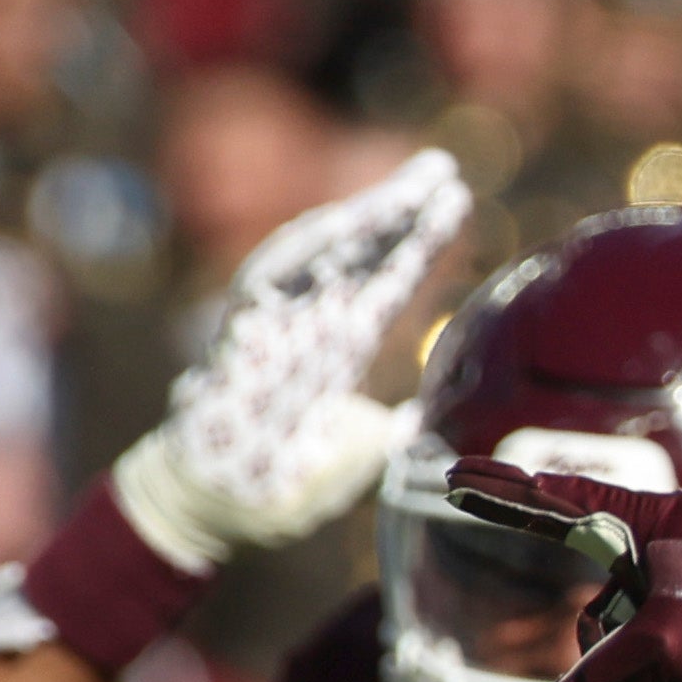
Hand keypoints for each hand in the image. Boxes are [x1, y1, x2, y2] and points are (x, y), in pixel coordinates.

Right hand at [107, 147, 470, 569]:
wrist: (226, 510)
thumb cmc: (289, 488)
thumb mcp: (363, 454)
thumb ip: (394, 432)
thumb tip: (424, 420)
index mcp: (338, 351)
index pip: (388, 286)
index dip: (420, 246)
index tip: (455, 202)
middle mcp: (310, 326)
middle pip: (362, 257)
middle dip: (402, 214)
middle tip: (443, 170)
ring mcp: (276, 324)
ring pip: (323, 257)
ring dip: (366, 221)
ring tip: (410, 190)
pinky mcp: (240, 332)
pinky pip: (270, 280)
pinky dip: (304, 251)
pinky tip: (344, 225)